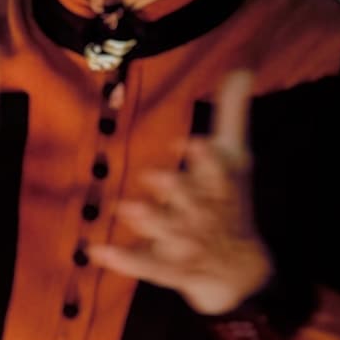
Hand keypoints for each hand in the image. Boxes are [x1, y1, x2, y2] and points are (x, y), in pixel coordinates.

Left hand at [97, 68, 275, 316]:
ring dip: (150, 220)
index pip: (217, 172)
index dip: (205, 159)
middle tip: (153, 176)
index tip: (191, 142)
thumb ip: (233, 114)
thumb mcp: (234, 159)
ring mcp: (187, 244)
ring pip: (169, 232)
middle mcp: (205, 215)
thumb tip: (242, 67)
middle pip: (192, 202)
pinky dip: (124, 260)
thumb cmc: (231, 203)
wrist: (240, 272)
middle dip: (176, 189)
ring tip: (125, 208)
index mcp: (221, 188)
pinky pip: (145, 265)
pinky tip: (97, 250)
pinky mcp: (167, 268)